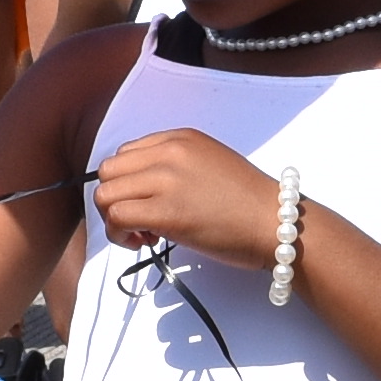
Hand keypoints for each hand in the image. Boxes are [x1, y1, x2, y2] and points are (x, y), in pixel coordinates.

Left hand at [83, 126, 284, 270]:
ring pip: (105, 194)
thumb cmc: (249, 202)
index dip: (127, 183)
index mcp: (180, 138)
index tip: (146, 202)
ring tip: (141, 234)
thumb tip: (144, 188)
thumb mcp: (209, 163)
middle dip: (114, 199)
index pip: (125, 155)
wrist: (275, 221)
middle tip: (138, 221)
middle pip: (108, 172)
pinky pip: (117, 217)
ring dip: (114, 219)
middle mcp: (169, 152)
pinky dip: (120, 234)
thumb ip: (175, 166)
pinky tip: (144, 242)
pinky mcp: (165, 211)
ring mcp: (166, 180)